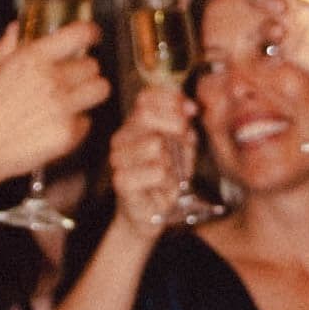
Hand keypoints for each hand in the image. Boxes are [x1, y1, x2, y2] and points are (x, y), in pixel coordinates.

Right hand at [0, 21, 108, 186]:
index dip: (90, 33)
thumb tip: (17, 29)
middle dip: (84, 69)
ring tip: (74, 99)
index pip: (80, 34)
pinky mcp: (67, 135)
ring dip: (89, 92)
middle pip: (93, 65)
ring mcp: (63, 109)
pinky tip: (58, 124)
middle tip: (72, 78)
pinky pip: (87, 122)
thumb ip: (7, 47)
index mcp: (32, 59)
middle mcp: (52, 80)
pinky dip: (77, 123)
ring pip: (99, 90)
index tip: (91, 36)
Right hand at [108, 84, 196, 230]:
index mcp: (133, 124)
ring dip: (172, 160)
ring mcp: (118, 159)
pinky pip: (156, 171)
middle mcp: (121, 138)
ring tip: (171, 172)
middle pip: (146, 115)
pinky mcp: (121, 181)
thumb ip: (184, 123)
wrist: (152, 212)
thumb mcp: (181, 145)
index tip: (190, 111)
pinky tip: (163, 187)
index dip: (172, 100)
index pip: (145, 97)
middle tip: (183, 146)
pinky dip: (168, 180)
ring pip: (155, 144)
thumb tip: (189, 106)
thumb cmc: (166, 177)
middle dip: (175, 127)